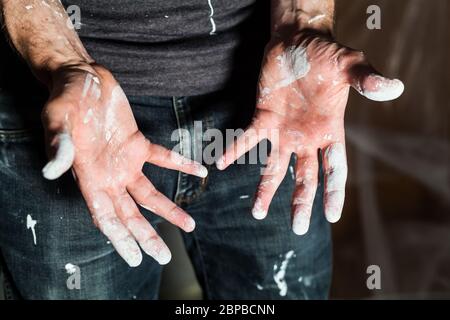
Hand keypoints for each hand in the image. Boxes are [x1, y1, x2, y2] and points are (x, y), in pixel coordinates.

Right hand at [41, 64, 207, 266]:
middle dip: (146, 236)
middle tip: (164, 256)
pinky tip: (200, 172)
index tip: (136, 258)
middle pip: (130, 214)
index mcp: (88, 177)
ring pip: (148, 194)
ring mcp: (125, 162)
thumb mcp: (58, 119)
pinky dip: (180, 164)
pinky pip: (162, 158)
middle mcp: (108, 176)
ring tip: (190, 225)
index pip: (105, 216)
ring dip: (168, 210)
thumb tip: (53, 171)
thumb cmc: (65, 98)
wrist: (82, 77)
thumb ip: (59, 145)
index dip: (120, 239)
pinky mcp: (137, 144)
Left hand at [217, 31, 403, 234]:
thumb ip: (366, 79)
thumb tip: (393, 88)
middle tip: (298, 228)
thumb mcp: (350, 64)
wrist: (297, 41)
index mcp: (330, 131)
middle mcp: (306, 138)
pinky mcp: (262, 118)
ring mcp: (283, 131)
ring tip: (257, 212)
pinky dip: (236, 150)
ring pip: (274, 167)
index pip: (335, 168)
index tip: (331, 216)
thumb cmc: (326, 54)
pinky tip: (222, 163)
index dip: (334, 191)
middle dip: (301, 202)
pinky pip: (248, 138)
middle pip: (305, 177)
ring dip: (266, 189)